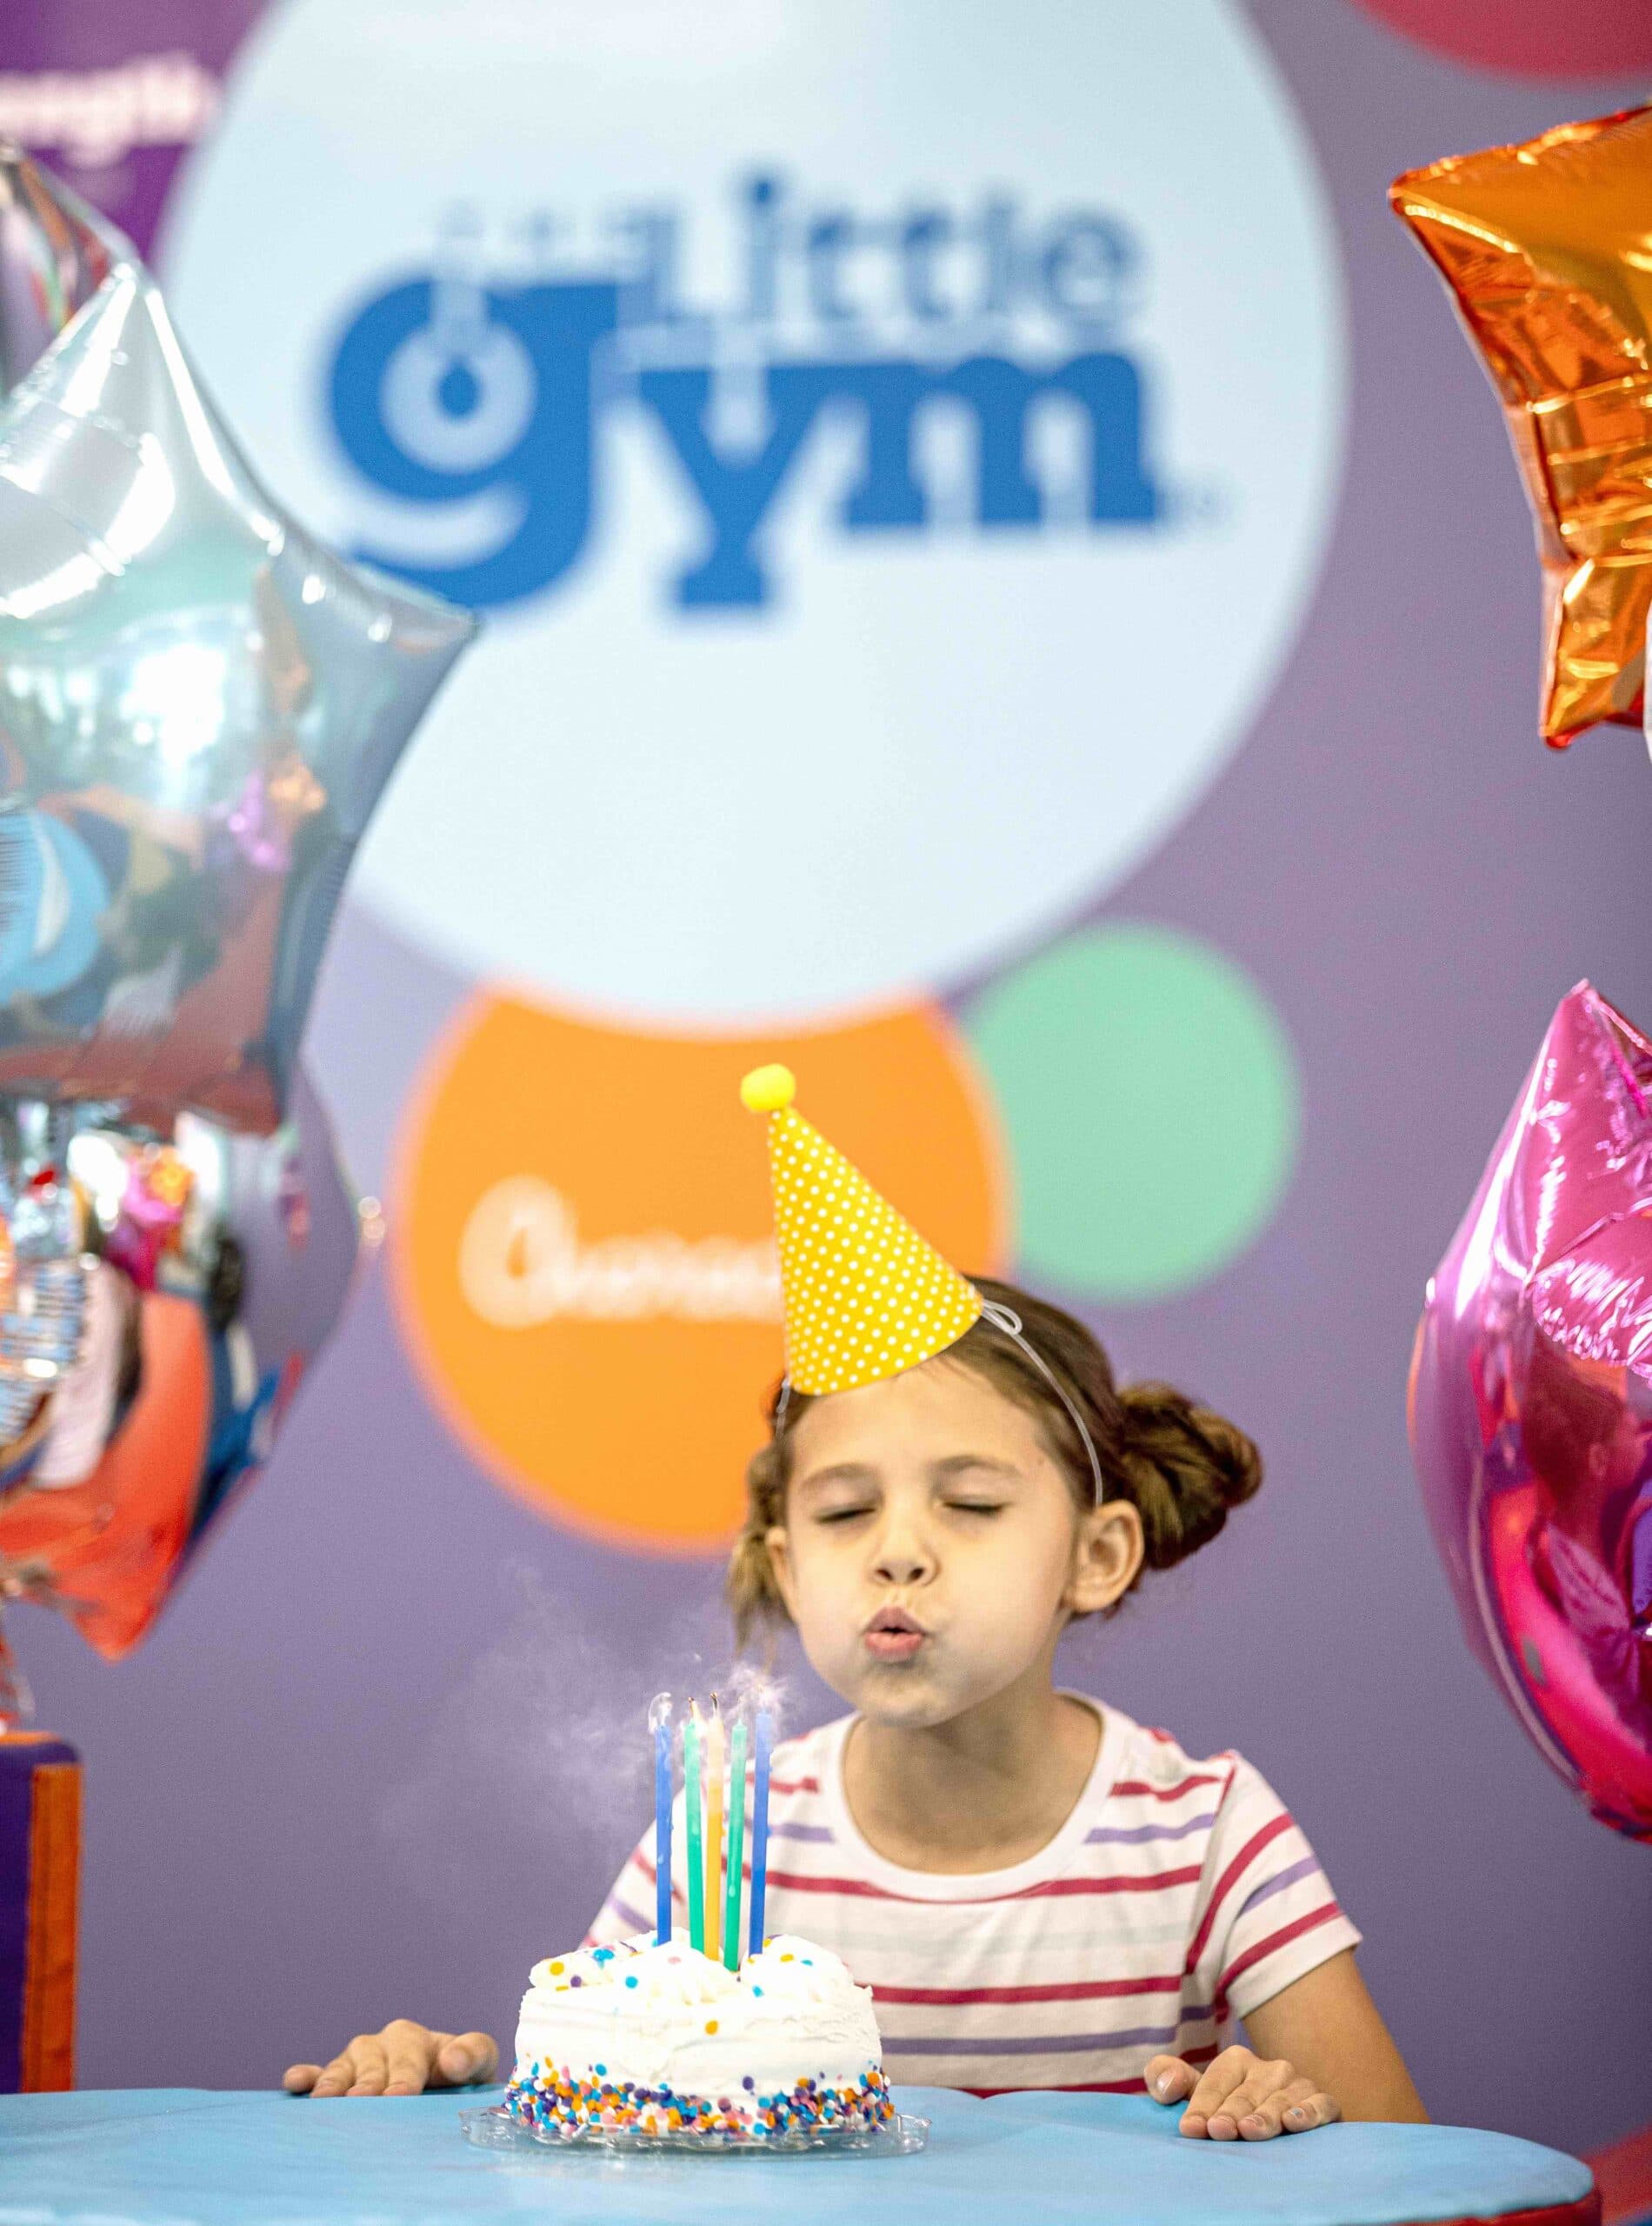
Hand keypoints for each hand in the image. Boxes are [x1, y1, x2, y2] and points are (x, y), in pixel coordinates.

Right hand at [283, 2020, 498, 2097]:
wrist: (443, 2086)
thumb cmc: (460, 2076)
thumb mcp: (478, 2062)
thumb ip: (473, 2054)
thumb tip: (454, 2059)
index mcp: (415, 2038)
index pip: (410, 2057)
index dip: (405, 2077)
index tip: (401, 2096)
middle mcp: (382, 2044)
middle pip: (374, 2064)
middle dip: (369, 2083)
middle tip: (365, 2102)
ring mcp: (356, 2060)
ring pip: (343, 2068)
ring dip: (335, 2082)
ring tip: (328, 2101)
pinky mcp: (336, 2076)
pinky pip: (317, 2073)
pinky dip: (306, 2077)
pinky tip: (295, 2082)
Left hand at [1145, 2047, 1340, 2139]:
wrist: (1278, 2124)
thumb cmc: (1228, 2109)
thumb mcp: (1196, 2093)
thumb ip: (1168, 2078)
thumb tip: (1165, 2084)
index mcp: (1236, 2060)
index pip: (1215, 2083)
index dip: (1202, 2106)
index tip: (1191, 2129)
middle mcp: (1270, 2068)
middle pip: (1246, 2094)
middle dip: (1230, 2113)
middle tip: (1218, 2131)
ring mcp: (1299, 2085)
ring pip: (1281, 2100)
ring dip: (1265, 2116)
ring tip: (1249, 2130)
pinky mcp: (1325, 2104)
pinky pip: (1321, 2105)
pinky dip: (1309, 2113)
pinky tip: (1294, 2124)